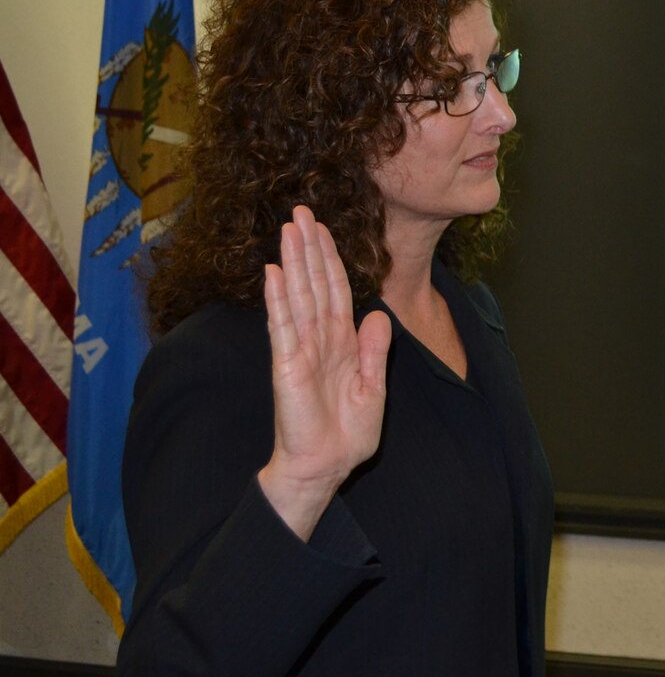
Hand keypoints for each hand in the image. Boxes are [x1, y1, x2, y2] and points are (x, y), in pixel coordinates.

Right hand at [257, 206, 391, 539]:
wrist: (327, 466)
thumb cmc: (347, 432)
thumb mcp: (373, 388)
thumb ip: (374, 351)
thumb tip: (377, 315)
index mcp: (342, 342)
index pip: (337, 291)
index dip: (331, 259)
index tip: (324, 228)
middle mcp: (319, 340)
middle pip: (315, 284)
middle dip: (309, 248)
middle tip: (301, 211)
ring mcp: (301, 350)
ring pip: (298, 297)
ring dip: (294, 263)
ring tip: (288, 229)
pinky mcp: (286, 366)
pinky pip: (283, 327)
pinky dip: (279, 300)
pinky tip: (274, 274)